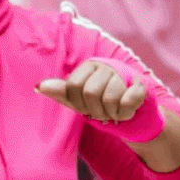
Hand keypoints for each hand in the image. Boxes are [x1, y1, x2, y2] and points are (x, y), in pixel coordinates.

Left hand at [36, 59, 150, 124]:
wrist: (133, 113)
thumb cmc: (102, 104)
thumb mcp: (79, 100)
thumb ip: (61, 92)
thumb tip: (38, 86)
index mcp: (88, 67)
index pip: (72, 86)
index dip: (78, 104)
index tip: (86, 108)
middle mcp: (105, 66)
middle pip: (90, 93)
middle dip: (96, 110)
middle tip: (103, 112)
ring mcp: (124, 73)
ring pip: (110, 98)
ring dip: (112, 113)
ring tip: (115, 111)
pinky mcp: (140, 84)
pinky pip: (127, 101)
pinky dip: (125, 112)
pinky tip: (128, 110)